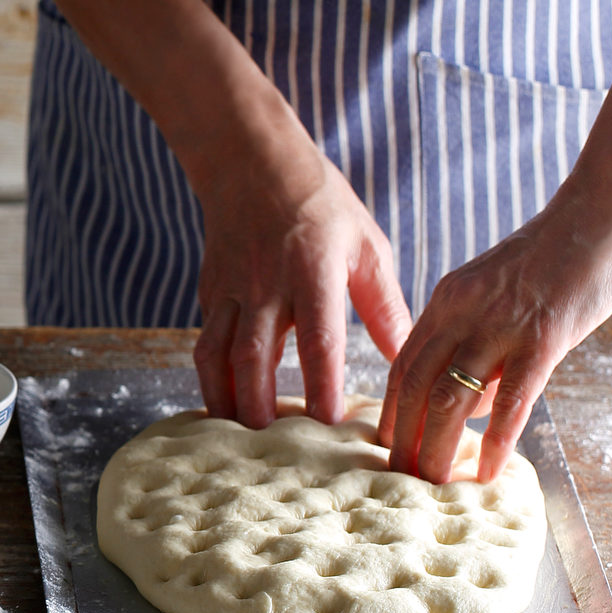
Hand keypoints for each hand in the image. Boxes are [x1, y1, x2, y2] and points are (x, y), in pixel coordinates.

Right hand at [194, 145, 412, 429]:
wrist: (252, 164)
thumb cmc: (322, 205)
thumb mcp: (366, 247)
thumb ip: (385, 307)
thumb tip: (407, 360)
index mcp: (313, 273)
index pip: (318, 339)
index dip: (322, 385)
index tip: (330, 425)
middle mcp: (266, 285)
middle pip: (254, 357)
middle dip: (260, 406)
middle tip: (272, 448)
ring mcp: (231, 289)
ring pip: (216, 354)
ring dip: (224, 399)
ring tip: (235, 437)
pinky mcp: (210, 292)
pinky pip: (204, 341)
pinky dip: (209, 377)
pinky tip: (222, 403)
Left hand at [377, 192, 611, 482]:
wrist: (600, 213)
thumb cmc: (554, 256)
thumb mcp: (496, 292)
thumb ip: (477, 343)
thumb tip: (471, 407)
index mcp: (446, 299)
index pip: (403, 364)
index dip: (391, 410)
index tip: (386, 447)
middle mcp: (461, 312)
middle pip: (415, 387)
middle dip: (403, 439)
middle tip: (399, 480)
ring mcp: (500, 324)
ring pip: (452, 399)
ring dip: (439, 447)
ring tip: (434, 484)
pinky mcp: (544, 337)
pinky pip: (513, 398)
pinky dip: (499, 440)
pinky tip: (491, 470)